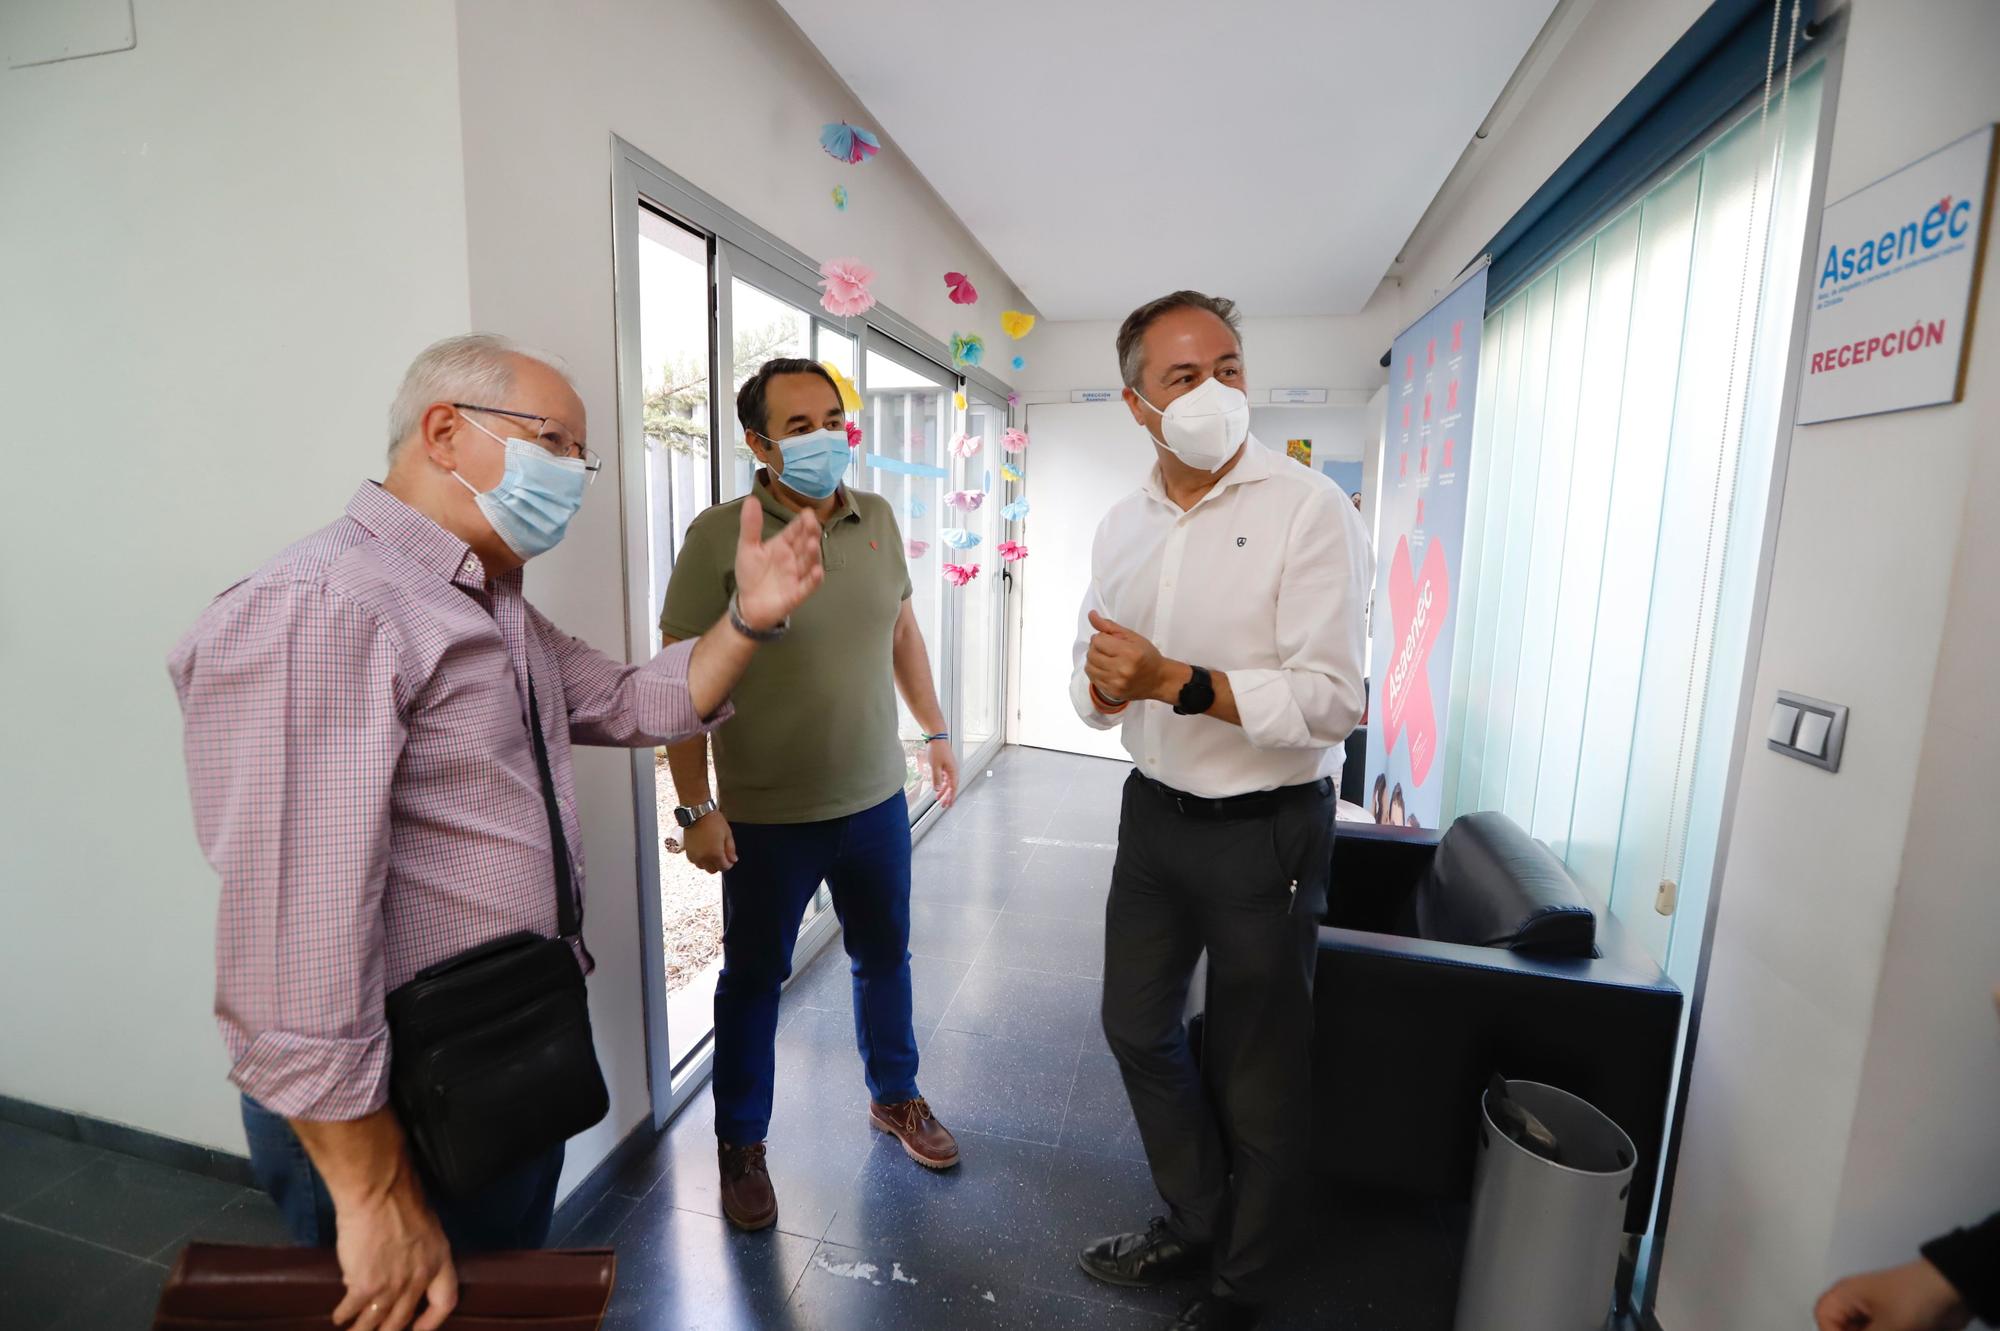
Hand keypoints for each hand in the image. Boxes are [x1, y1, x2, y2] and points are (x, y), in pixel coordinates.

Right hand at [329, 1168, 455, 1330]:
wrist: (380, 1192)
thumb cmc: (402, 1199)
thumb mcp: (425, 1229)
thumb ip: (416, 1254)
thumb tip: (396, 1270)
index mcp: (439, 1261)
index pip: (445, 1302)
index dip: (432, 1321)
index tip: (418, 1329)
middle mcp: (419, 1279)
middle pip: (404, 1318)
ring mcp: (392, 1286)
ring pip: (376, 1320)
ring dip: (363, 1330)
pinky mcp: (365, 1286)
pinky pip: (353, 1309)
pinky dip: (344, 1314)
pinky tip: (339, 1317)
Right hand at [684, 810, 735, 873]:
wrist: (698, 813)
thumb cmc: (713, 821)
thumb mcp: (727, 834)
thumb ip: (731, 849)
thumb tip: (733, 859)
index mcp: (715, 854)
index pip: (724, 868)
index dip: (729, 864)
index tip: (730, 860)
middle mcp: (703, 857)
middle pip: (713, 870)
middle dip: (719, 865)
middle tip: (722, 856)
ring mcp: (694, 855)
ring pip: (702, 867)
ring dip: (708, 863)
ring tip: (712, 853)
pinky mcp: (688, 851)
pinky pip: (694, 861)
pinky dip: (699, 860)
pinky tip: (703, 852)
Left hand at [733, 497, 823, 630]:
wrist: (748, 604)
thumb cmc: (751, 575)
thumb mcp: (747, 547)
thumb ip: (751, 525)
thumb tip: (752, 499)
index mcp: (783, 545)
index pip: (795, 530)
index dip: (802, 522)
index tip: (807, 512)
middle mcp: (794, 558)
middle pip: (805, 543)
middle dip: (810, 533)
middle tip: (812, 523)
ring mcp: (797, 575)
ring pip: (809, 562)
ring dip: (812, 553)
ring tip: (812, 543)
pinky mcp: (797, 593)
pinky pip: (808, 586)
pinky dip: (813, 580)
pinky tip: (816, 572)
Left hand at [926, 738, 958, 807]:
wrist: (937, 737)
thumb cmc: (937, 750)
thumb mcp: (935, 766)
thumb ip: (936, 778)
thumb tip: (937, 789)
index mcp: (953, 771)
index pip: (953, 788)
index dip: (951, 797)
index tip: (949, 805)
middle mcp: (953, 770)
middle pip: (951, 787)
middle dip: (948, 796)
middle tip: (943, 805)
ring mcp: (949, 768)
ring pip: (947, 783)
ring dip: (943, 791)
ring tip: (938, 799)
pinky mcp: (945, 765)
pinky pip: (944, 778)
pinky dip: (941, 784)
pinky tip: (937, 787)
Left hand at [1085, 610, 1174, 703]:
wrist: (1159, 679)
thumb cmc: (1147, 656)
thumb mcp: (1132, 636)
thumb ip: (1109, 626)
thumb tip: (1091, 615)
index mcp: (1129, 653)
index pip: (1098, 640)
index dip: (1102, 637)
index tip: (1110, 640)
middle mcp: (1122, 670)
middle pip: (1091, 654)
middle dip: (1096, 648)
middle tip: (1108, 649)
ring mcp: (1116, 683)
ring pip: (1089, 667)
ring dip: (1094, 660)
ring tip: (1107, 659)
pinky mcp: (1112, 693)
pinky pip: (1093, 679)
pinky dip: (1097, 672)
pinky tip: (1107, 669)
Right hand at [1814, 1258, 1969, 1330]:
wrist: (1954, 1290)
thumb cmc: (1914, 1298)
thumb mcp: (1887, 1328)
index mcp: (1846, 1295)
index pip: (1824, 1319)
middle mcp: (1857, 1305)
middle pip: (1844, 1328)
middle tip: (1886, 1330)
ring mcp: (1877, 1316)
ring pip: (1864, 1330)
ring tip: (1903, 1328)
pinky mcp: (1896, 1324)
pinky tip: (1913, 1329)